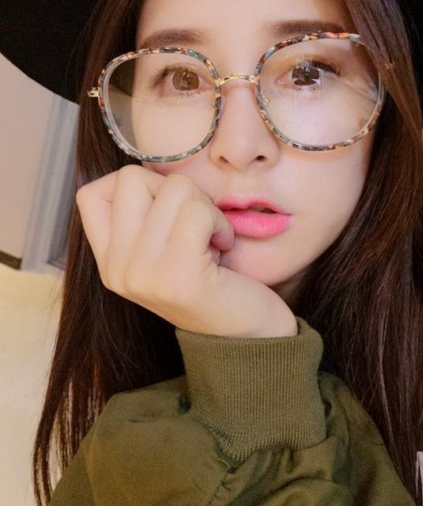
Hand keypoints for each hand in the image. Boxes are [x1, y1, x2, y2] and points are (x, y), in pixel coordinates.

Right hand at [76, 165, 297, 337]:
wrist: (248, 337)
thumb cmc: (214, 280)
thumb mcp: (166, 248)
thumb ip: (145, 216)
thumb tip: (148, 168)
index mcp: (110, 262)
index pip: (90, 193)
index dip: (132, 185)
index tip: (165, 210)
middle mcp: (117, 270)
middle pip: (132, 178)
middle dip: (176, 190)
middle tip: (196, 224)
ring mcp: (142, 274)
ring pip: (174, 188)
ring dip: (206, 207)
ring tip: (212, 240)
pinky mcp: (177, 276)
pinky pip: (198, 212)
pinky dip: (220, 223)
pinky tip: (223, 249)